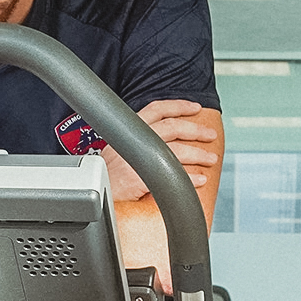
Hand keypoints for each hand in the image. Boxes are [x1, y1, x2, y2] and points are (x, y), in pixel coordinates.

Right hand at [100, 100, 219, 202]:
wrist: (91, 195)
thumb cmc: (105, 176)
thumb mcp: (118, 150)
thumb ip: (139, 142)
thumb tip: (166, 143)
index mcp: (128, 131)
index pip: (156, 109)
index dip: (178, 106)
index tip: (196, 108)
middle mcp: (132, 140)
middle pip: (171, 127)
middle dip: (195, 130)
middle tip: (210, 135)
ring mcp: (134, 159)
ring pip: (176, 150)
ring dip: (198, 154)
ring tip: (210, 158)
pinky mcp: (137, 178)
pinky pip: (171, 175)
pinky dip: (189, 177)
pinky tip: (200, 180)